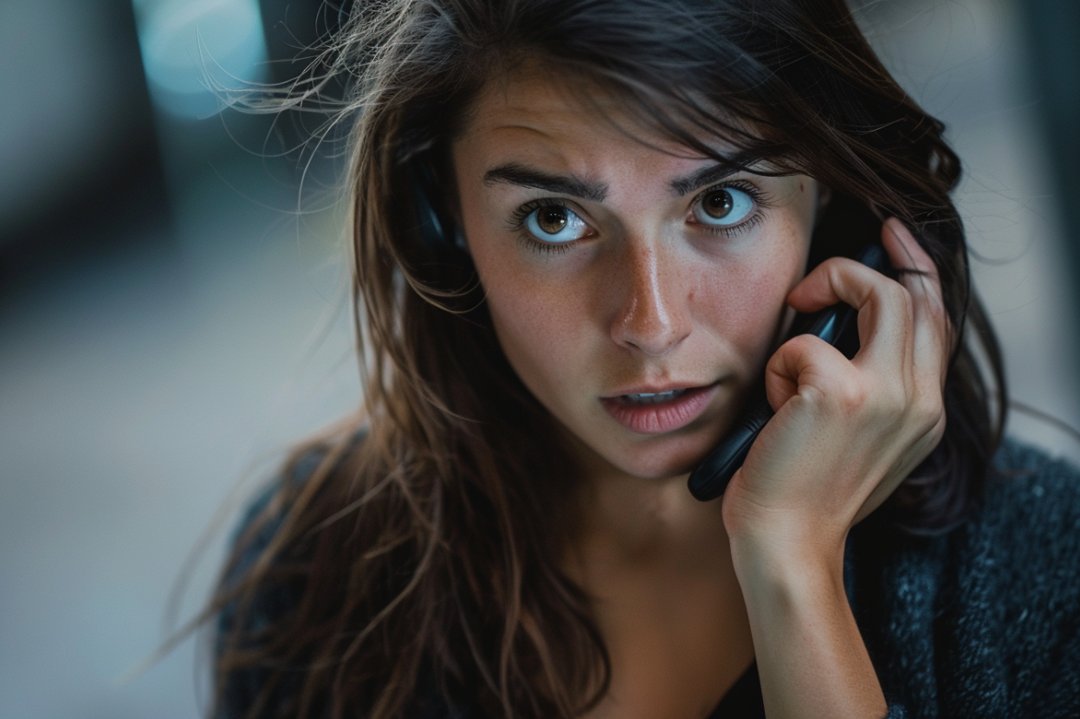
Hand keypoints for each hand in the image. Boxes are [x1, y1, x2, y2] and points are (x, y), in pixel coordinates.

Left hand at [720, 218, 948, 555]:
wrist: (786, 543)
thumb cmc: (806, 491)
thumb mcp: (859, 437)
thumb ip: (870, 385)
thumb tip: (840, 325)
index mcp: (926, 410)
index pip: (936, 316)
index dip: (915, 266)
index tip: (891, 235)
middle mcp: (920, 399)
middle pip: (911, 293)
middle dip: (858, 269)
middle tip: (813, 280)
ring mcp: (886, 394)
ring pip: (876, 294)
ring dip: (819, 311)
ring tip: (789, 356)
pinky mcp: (839, 392)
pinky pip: (804, 343)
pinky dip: (779, 366)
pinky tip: (774, 407)